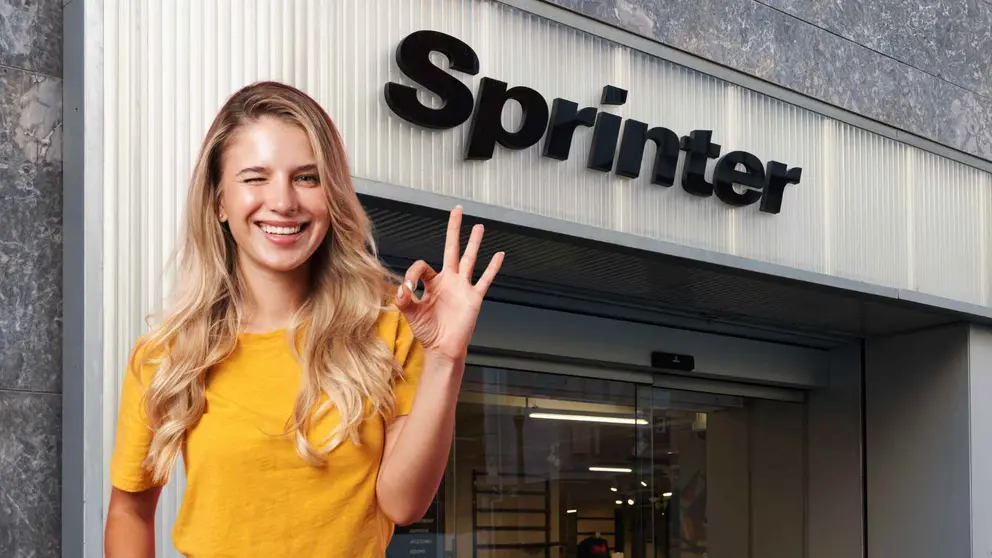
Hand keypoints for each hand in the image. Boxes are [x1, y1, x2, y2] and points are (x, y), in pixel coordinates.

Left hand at [395, 206, 504, 363]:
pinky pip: (485, 279)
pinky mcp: (474, 297)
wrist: (443, 348)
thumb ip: (404, 300)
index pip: (423, 266)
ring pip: (470, 259)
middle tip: (457, 211)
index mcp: (432, 283)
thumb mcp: (411, 314)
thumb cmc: (429, 332)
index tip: (407, 289)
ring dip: (474, 243)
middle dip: (454, 230)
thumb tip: (401, 289)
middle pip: (452, 249)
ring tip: (478, 227)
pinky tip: (499, 255)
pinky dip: (492, 268)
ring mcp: (462, 287)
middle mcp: (449, 281)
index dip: (412, 274)